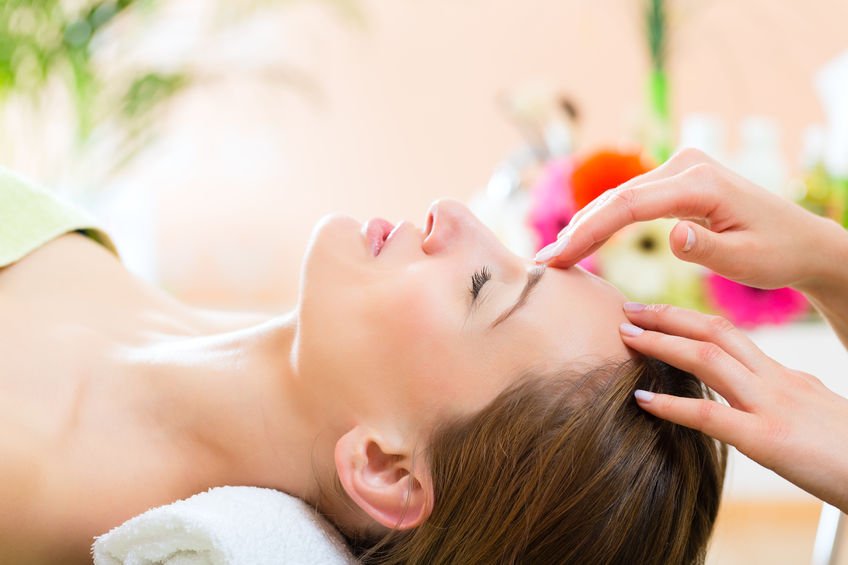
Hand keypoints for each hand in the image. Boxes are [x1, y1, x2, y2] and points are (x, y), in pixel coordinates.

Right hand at [537, 148, 836, 290]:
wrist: (802, 240)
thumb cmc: (777, 252)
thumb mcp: (747, 261)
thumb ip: (708, 249)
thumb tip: (671, 234)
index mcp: (700, 182)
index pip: (628, 206)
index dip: (587, 233)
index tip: (557, 259)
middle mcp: (686, 165)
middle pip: (615, 198)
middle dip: (576, 230)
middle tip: (541, 264)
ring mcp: (679, 169)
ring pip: (618, 197)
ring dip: (584, 225)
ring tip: (553, 256)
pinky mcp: (676, 180)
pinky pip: (630, 200)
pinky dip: (603, 220)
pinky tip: (580, 239)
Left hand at [618, 302, 847, 512]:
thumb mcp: (814, 408)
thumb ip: (785, 392)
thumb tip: (768, 383)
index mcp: (782, 375)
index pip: (728, 334)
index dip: (687, 319)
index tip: (654, 312)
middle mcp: (774, 381)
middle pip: (715, 333)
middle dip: (667, 318)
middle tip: (628, 311)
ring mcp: (771, 407)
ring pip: (708, 361)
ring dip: (662, 345)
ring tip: (626, 339)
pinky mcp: (768, 439)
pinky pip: (711, 416)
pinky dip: (671, 405)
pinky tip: (641, 399)